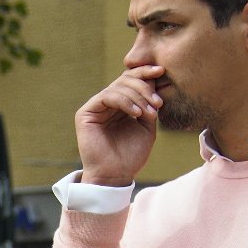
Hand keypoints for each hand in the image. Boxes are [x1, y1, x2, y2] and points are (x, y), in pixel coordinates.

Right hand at [73, 65, 165, 186]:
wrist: (116, 176)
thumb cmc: (131, 155)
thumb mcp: (147, 126)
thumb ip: (149, 105)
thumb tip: (154, 80)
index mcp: (121, 104)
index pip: (131, 80)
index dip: (145, 72)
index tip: (161, 72)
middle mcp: (107, 103)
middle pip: (125, 79)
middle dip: (144, 86)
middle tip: (157, 102)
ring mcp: (96, 107)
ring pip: (117, 86)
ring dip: (137, 97)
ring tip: (149, 114)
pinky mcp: (86, 113)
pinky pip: (107, 96)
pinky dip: (124, 101)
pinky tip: (136, 113)